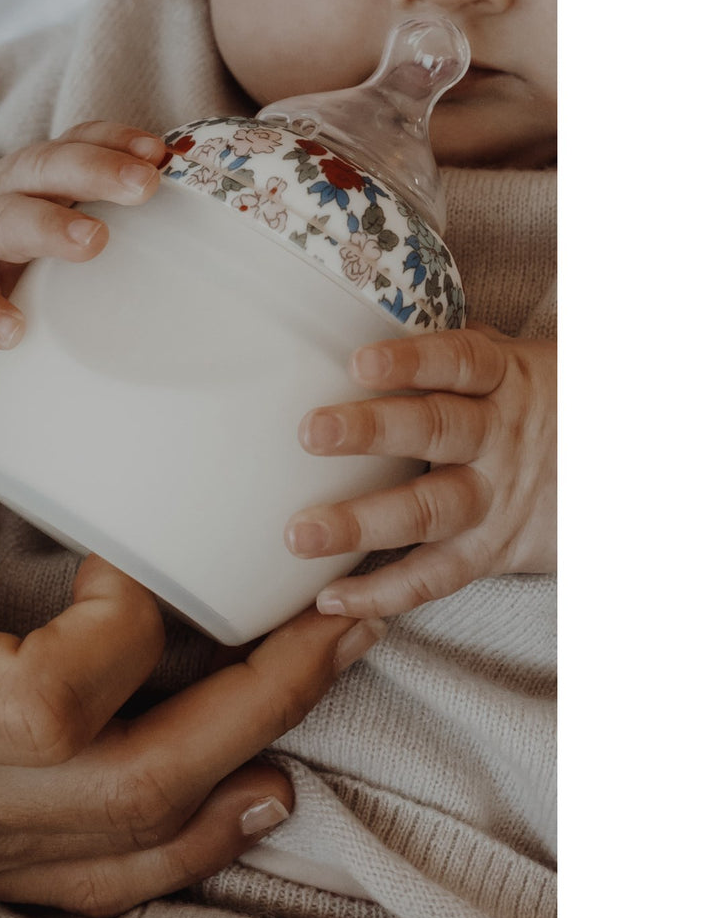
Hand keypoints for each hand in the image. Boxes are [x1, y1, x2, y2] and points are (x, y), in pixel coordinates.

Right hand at [0, 121, 165, 350]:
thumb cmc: (6, 236)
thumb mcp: (45, 208)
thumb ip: (97, 210)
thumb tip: (188, 232)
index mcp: (35, 176)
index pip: (75, 143)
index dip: (115, 140)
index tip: (159, 152)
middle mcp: (6, 193)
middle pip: (48, 167)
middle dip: (98, 170)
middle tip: (145, 185)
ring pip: (10, 220)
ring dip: (51, 226)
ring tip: (93, 241)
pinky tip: (13, 331)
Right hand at [0, 555, 383, 916]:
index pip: (53, 695)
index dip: (125, 620)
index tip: (136, 555)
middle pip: (136, 781)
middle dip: (259, 699)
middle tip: (338, 621)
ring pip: (134, 845)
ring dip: (250, 763)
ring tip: (328, 681)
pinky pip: (103, 883)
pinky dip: (192, 845)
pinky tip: (259, 791)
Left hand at [284, 326, 555, 617]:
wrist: (615, 474)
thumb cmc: (543, 409)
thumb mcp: (519, 367)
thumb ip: (458, 355)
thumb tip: (377, 322)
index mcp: (505, 381)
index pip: (460, 363)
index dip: (413, 361)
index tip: (360, 361)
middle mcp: (499, 437)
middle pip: (436, 431)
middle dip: (373, 432)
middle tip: (312, 433)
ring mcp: (496, 498)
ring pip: (430, 510)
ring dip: (362, 524)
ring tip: (301, 534)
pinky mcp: (493, 551)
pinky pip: (437, 575)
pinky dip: (385, 590)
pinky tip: (331, 596)